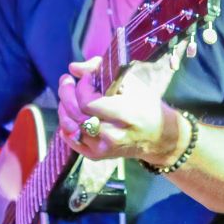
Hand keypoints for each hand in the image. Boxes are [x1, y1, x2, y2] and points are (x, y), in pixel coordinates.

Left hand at [57, 59, 184, 164]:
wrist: (158, 137)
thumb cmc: (146, 105)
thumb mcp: (131, 83)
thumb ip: (102, 72)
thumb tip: (74, 68)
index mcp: (125, 115)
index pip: (89, 102)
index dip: (82, 87)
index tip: (87, 77)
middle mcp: (113, 135)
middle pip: (76, 114)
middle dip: (66, 94)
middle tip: (66, 81)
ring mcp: (103, 148)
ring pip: (71, 127)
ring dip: (65, 108)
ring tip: (68, 96)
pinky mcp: (97, 156)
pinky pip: (72, 140)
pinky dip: (66, 126)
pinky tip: (70, 115)